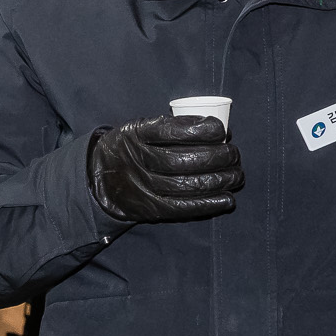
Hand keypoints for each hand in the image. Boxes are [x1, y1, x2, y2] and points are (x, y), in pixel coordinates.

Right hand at [87, 115, 242, 223]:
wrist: (99, 179)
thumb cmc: (132, 147)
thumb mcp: (139, 128)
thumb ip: (170, 127)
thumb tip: (215, 128)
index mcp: (136, 135)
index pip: (171, 131)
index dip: (200, 130)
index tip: (221, 129)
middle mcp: (138, 160)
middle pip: (182, 160)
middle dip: (217, 157)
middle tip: (234, 154)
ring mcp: (143, 187)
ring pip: (186, 185)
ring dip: (218, 180)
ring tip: (236, 175)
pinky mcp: (150, 209)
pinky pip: (182, 208)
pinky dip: (208, 204)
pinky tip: (227, 199)